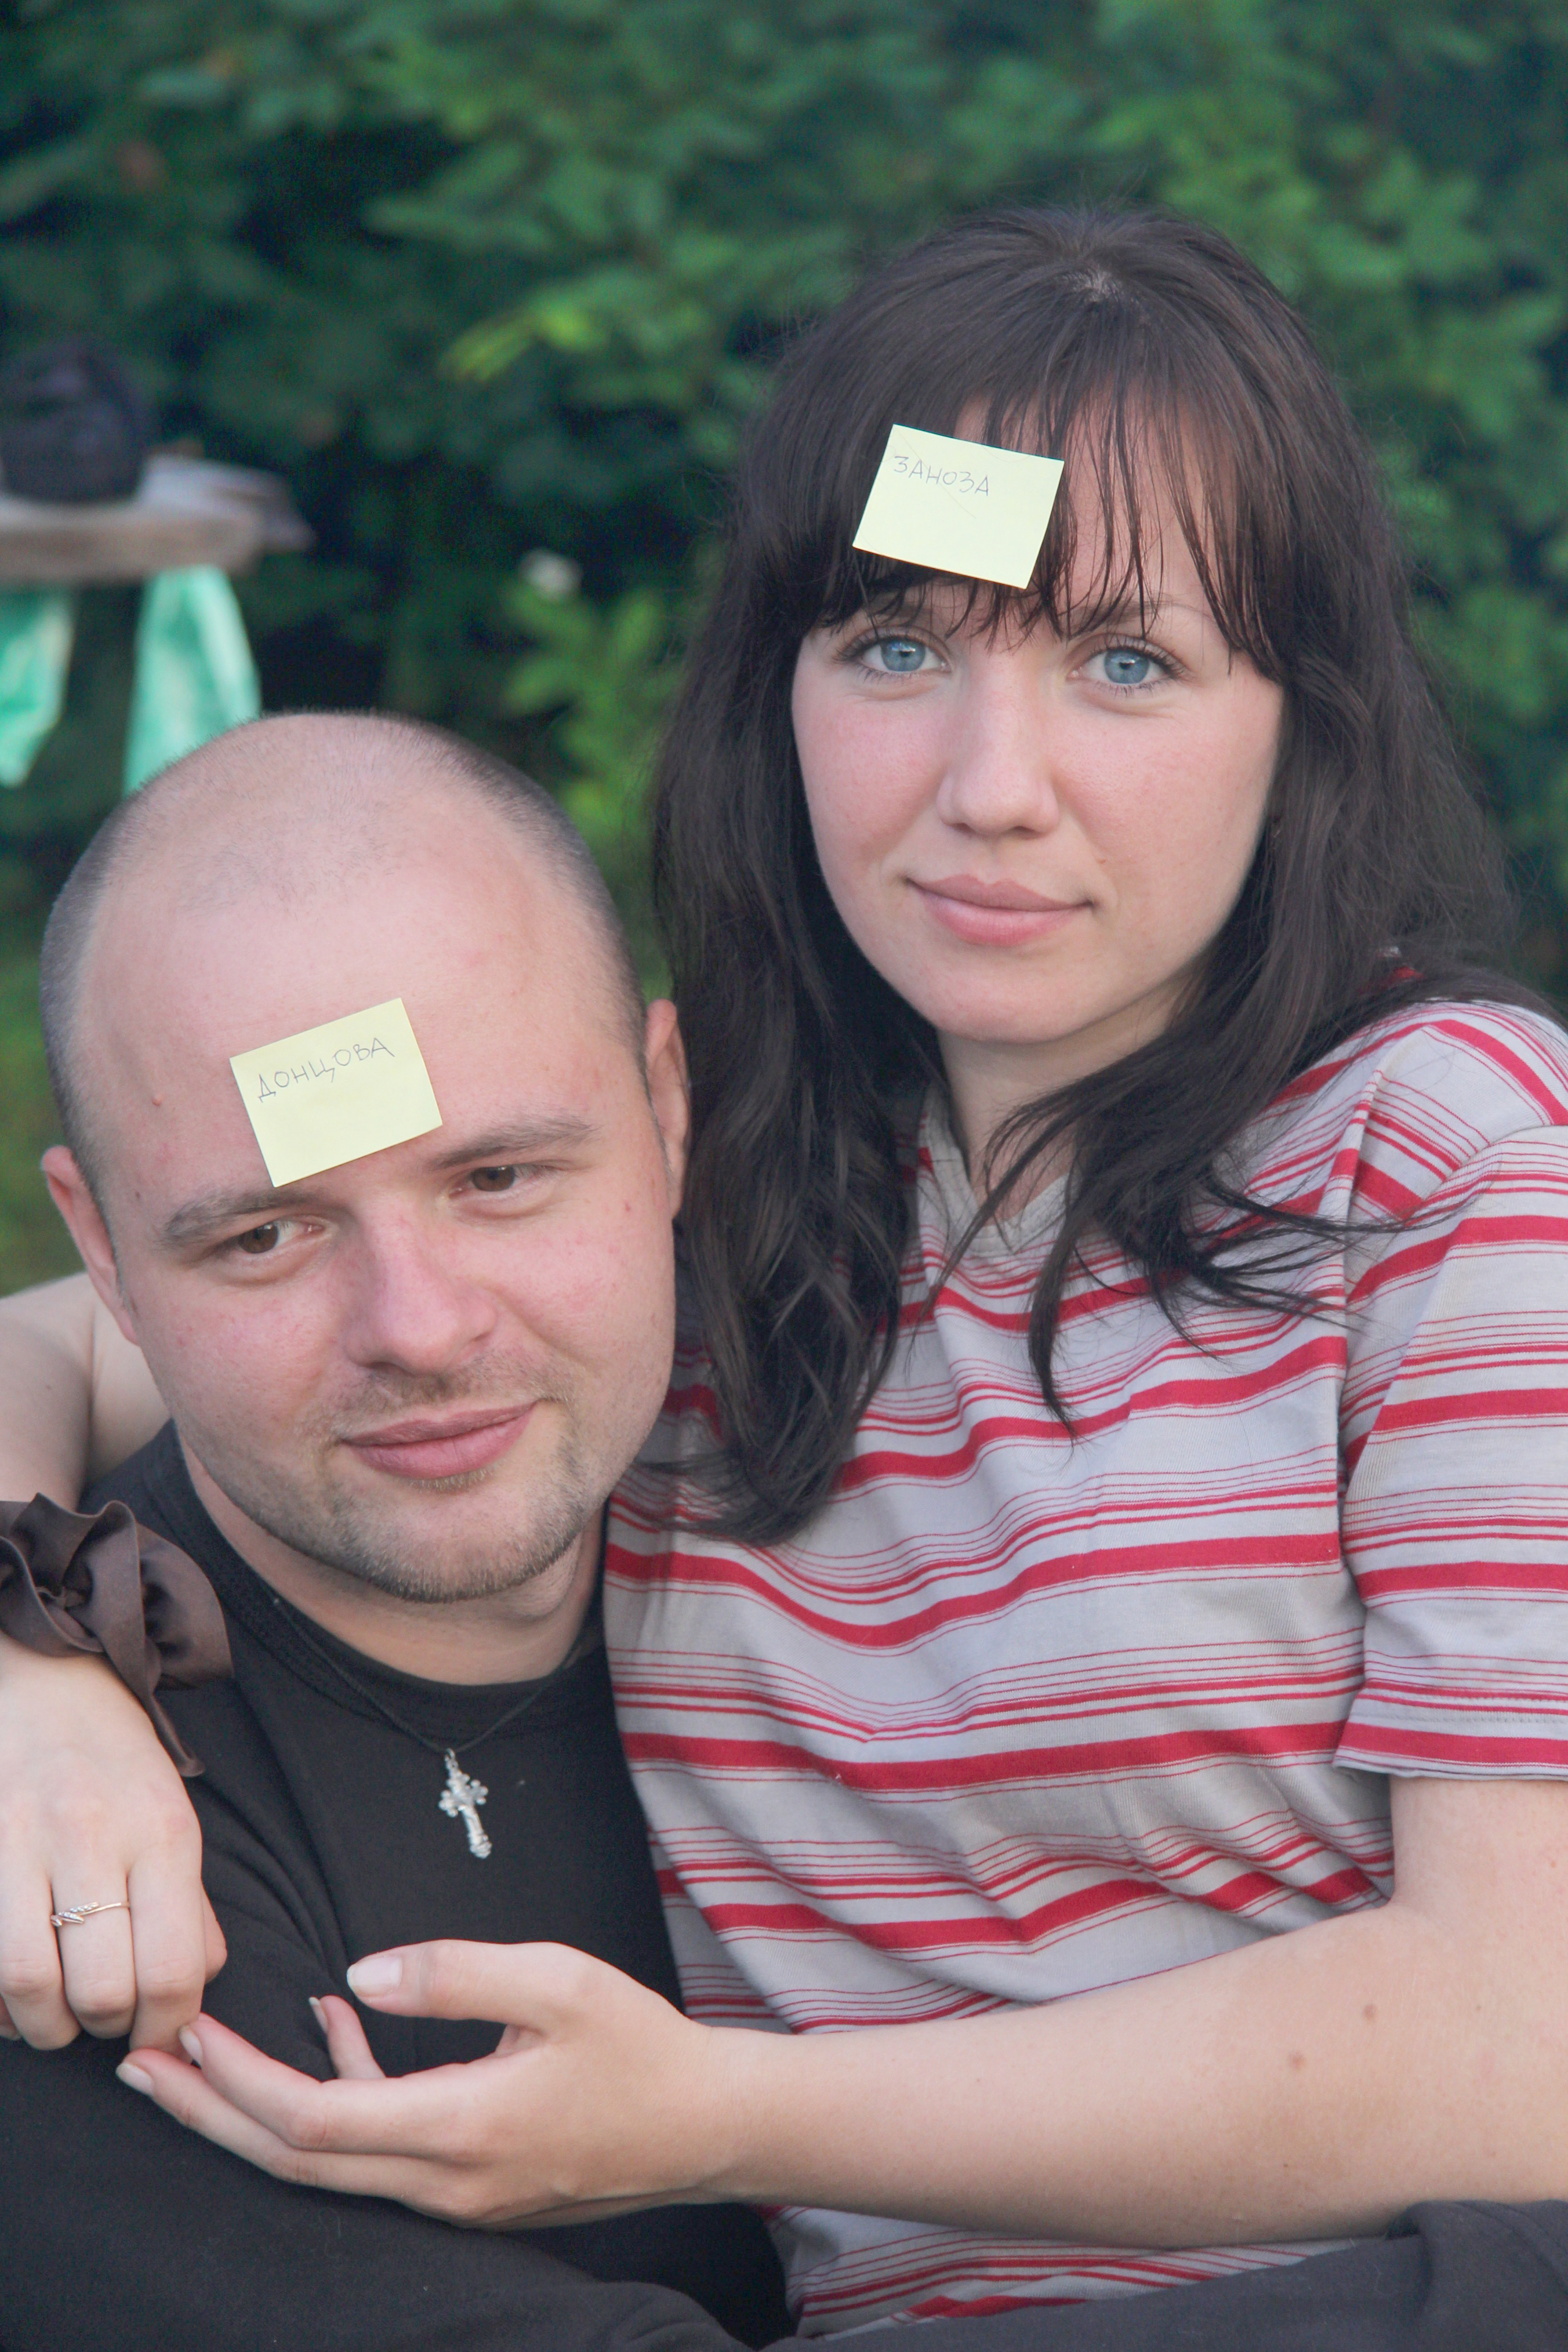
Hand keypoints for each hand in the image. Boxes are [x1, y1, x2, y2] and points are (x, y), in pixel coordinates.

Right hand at [0, 1639, 221, 2050]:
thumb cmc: (117, 1762)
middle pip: (102, 1988)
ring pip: (32, 1985)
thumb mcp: (175, 1817)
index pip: (174, 1969)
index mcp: (163, 1831)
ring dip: (46, 2024)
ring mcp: (21, 1841)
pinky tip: (12, 1998)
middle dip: (105, 2025)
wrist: (48, 1682)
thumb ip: (190, 1907)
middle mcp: (94, 1836)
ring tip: (57, 2014)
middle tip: (105, 2016)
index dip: (166, 2026)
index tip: (158, 2037)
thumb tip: (191, 1994)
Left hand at [117, 1940, 745, 2224]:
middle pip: (292, 2159)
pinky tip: (330, 2023)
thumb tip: (359, 1974)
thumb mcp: (558, 1980)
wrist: (704, 2126)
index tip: (188, 2030)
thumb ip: (457, 1969)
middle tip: (136, 2067)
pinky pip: (375, 2152)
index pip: (313, 2120)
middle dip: (207, 2113)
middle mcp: (442, 2180)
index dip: (239, 2078)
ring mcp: (453, 2194)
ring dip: (254, 2111)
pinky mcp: (468, 2186)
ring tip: (196, 2058)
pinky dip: (338, 2094)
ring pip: (325, 2163)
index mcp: (459, 2127)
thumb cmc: (638, 2044)